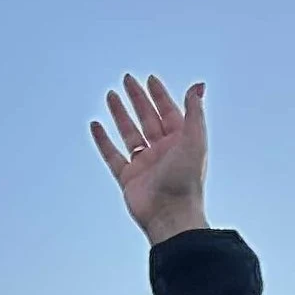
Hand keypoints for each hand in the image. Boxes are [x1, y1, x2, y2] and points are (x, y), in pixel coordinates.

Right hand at [90, 71, 207, 241]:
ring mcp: (145, 165)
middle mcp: (163, 153)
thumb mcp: (195, 140)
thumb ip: (195, 112)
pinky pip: (113, 155)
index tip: (150, 79)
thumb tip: (199, 86)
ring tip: (111, 94)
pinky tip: (95, 125)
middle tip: (128, 79)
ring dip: (121, 114)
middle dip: (139, 99)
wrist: (171, 215)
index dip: (160, 96)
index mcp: (180, 144)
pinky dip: (103, 140)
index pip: (169, 113)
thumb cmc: (186, 181)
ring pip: (130, 133)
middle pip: (148, 119)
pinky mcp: (128, 178)